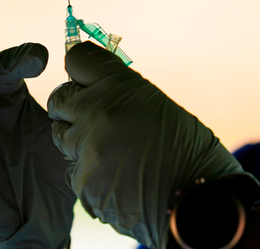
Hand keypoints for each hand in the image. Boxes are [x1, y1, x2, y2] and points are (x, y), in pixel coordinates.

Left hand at [48, 42, 244, 247]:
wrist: (200, 201)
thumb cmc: (188, 152)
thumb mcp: (158, 106)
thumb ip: (120, 93)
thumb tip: (92, 86)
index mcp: (120, 86)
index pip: (78, 60)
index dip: (82, 72)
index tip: (87, 82)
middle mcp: (97, 112)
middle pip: (59, 99)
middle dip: (72, 107)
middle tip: (93, 119)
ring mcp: (87, 149)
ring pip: (62, 136)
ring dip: (80, 141)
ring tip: (115, 153)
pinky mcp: (83, 182)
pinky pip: (74, 169)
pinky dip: (91, 174)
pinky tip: (119, 178)